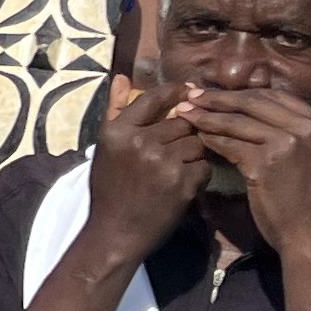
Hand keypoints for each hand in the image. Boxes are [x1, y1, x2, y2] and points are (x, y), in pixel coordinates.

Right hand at [82, 78, 210, 257]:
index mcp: (118, 131)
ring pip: (197, 143)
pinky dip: (199, 174)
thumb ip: (115, 110)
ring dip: (194, 154)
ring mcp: (163, 163)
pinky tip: (184, 184)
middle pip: (183, 122)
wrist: (115, 233)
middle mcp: (140, 142)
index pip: (155, 98)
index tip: (189, 92)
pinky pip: (204, 166)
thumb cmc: (109, 188)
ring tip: (180, 167)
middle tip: (180, 147)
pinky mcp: (182, 184)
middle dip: (185, 133)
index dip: (177, 92)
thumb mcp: (105, 147)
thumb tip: (122, 76)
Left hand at [176, 86, 310, 261]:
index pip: (277, 96)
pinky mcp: (265, 162)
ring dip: (208, 116)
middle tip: (193, 96)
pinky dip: (212, 139)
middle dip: (220, 98)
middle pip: (255, 102)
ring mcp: (287, 143)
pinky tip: (199, 138)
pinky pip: (230, 144)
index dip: (245, 94)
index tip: (221, 94)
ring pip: (239, 122)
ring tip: (186, 114)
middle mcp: (308, 128)